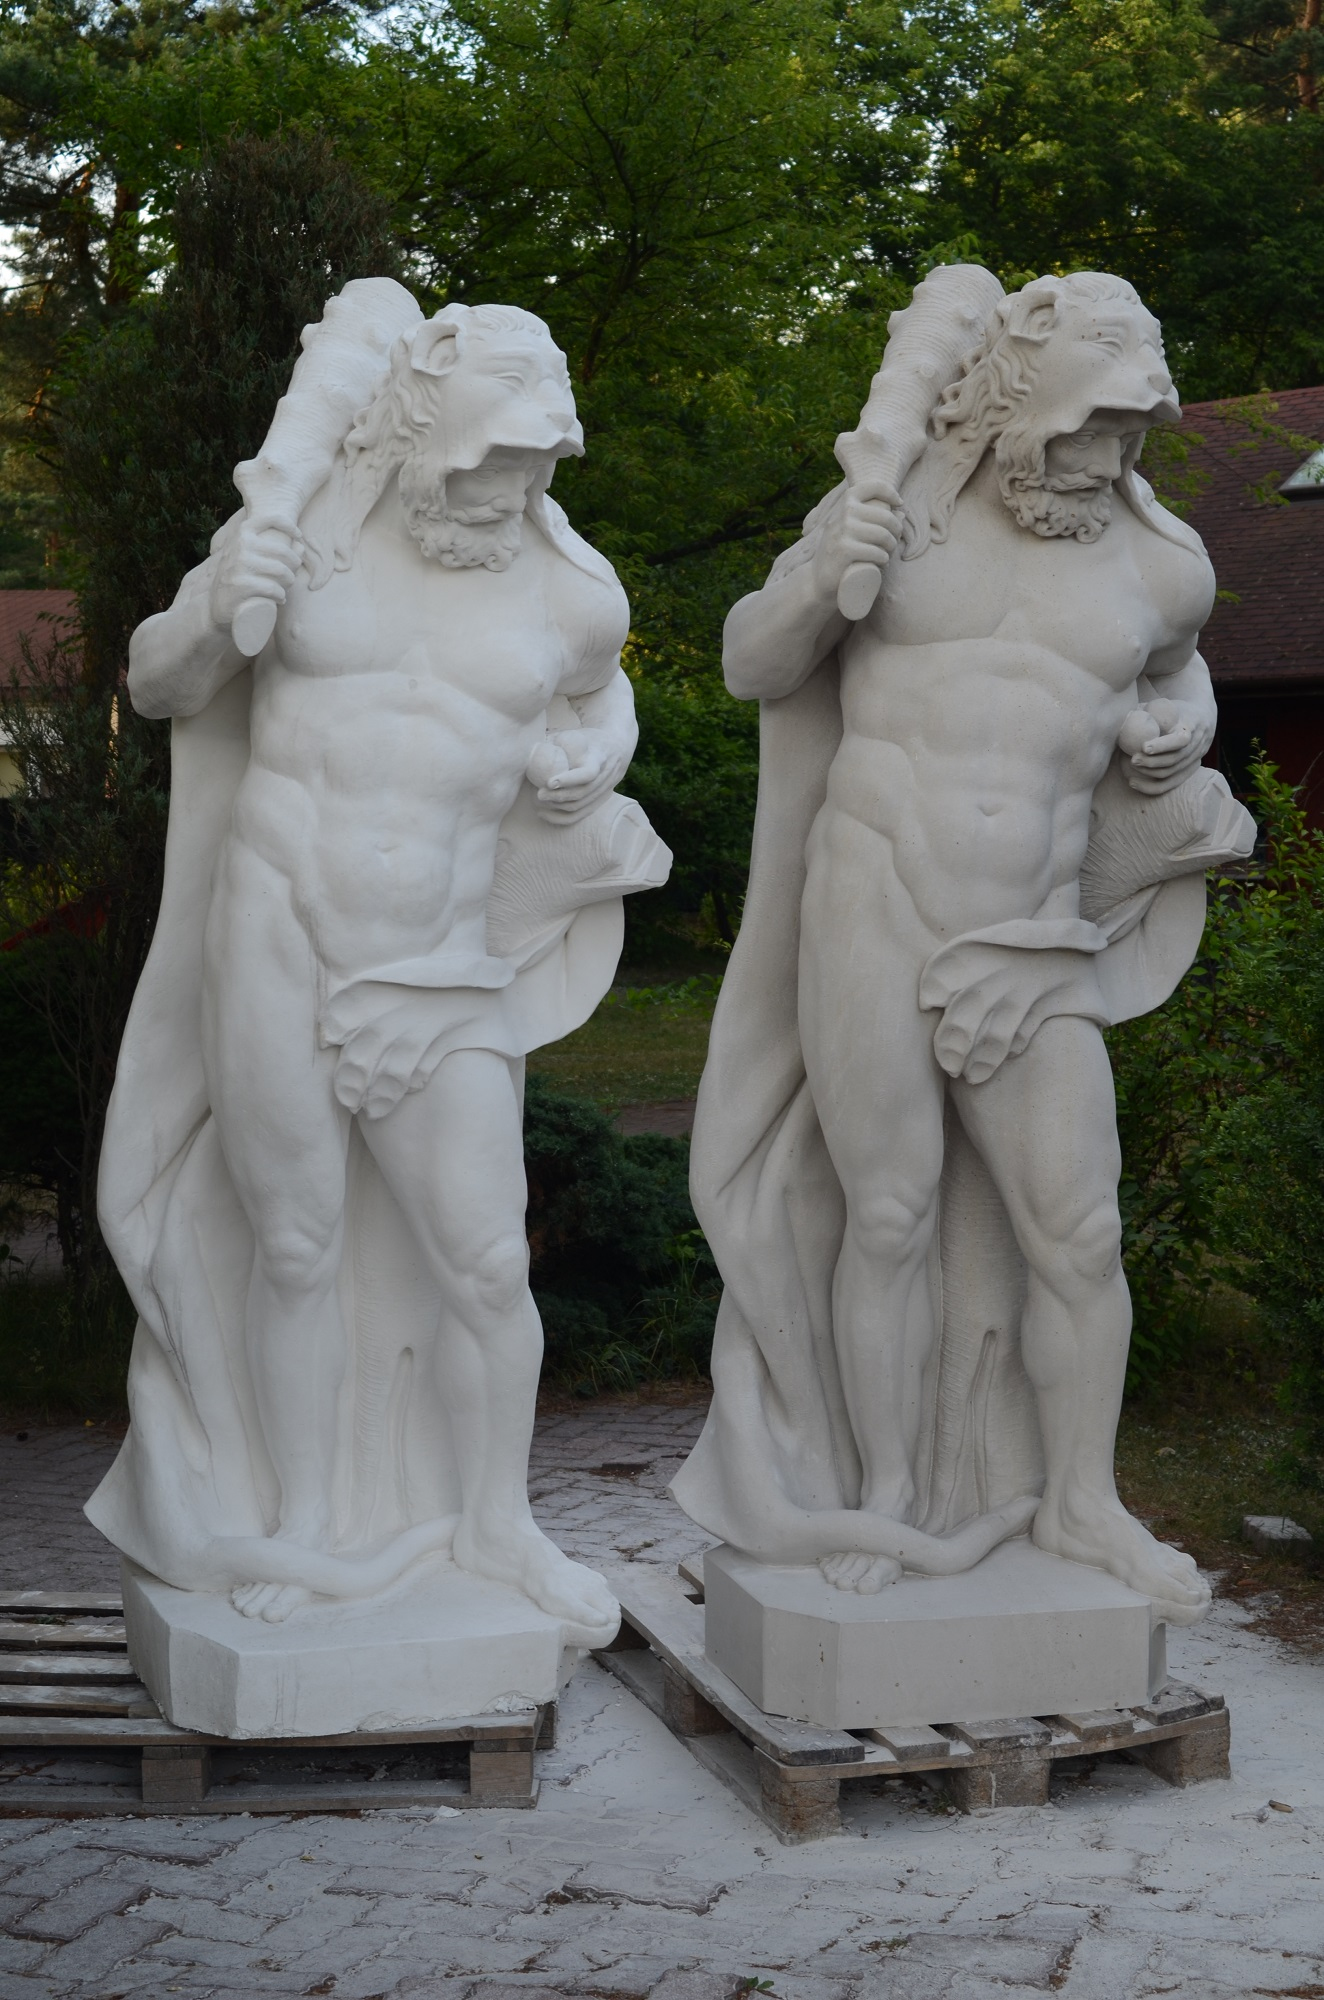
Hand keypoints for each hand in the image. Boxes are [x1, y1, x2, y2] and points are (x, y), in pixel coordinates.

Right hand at [210, 514, 302, 635]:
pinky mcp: (241, 586)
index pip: (271, 520)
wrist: (215, 604)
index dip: (290, 526)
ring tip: (286, 587)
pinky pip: (273, 588)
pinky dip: (281, 596)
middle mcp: (241, 545)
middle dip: (294, 565)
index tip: (298, 536)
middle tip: (291, 576)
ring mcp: (239, 565)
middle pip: (283, 552)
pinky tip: (281, 599)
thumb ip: (272, 547)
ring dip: (289, 581)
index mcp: (243, 533)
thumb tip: (301, 543)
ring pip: (281, 571)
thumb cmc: (239, 577)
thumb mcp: (250, 557)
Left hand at [527, 728, 624, 822]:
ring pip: (579, 806)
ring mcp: (603, 792)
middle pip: (581, 793)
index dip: (569, 780)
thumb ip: (553, 742)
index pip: (588, 773)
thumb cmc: (587, 740)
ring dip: (556, 806)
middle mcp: (604, 778)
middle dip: (557, 796)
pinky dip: (560, 818)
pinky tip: (542, 813)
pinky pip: (579, 815)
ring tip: (538, 801)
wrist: (616, 747)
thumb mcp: (573, 734)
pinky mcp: (599, 801)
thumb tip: (527, 750)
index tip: (549, 782)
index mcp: (599, 758)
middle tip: (538, 793)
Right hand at [811, 480, 904, 607]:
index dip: (891, 493)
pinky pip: (876, 552)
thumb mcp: (851, 529)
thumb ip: (872, 517)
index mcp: (846, 502)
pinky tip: (882, 564)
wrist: (817, 578)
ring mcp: (843, 532)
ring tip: (887, 555)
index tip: (899, 505)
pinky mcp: (844, 551)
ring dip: (891, 547)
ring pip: (883, 535)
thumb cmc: (840, 552)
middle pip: (885, 516)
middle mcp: (844, 513)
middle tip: (893, 544)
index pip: (874, 487)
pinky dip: (883, 560)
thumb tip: (901, 510)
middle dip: (896, 531)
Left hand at [1118, 698, 1212, 794]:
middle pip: (1175, 760)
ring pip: (1171, 773)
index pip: (1180, 740)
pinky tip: (1132, 783)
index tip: (1144, 747)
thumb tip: (1124, 716)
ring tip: (1131, 766)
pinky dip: (1150, 787)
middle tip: (1133, 759)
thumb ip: (1145, 709)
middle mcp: (1196, 745)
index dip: (1163, 746)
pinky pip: (1170, 784)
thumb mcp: (1163, 705)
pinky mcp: (1189, 771)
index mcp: (1192, 726)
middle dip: (1152, 762)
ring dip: (1149, 772)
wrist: (1200, 719)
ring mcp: (1195, 760)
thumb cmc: (1173, 710)